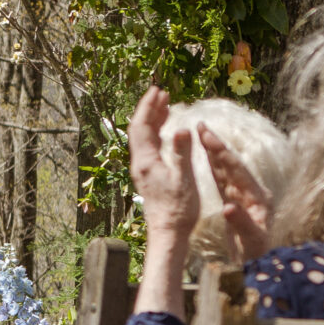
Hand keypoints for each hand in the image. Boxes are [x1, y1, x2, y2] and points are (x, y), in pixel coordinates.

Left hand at [126, 87, 201, 244]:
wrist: (168, 233)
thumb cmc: (178, 209)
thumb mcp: (184, 180)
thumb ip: (182, 153)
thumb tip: (183, 128)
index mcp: (146, 162)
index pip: (141, 126)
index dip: (148, 107)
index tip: (157, 91)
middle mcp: (140, 163)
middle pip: (140, 129)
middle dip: (149, 109)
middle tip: (161, 93)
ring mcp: (143, 169)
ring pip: (144, 138)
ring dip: (153, 120)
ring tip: (165, 105)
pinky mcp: (149, 175)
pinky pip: (149, 147)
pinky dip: (157, 133)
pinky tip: (167, 131)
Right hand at [197, 127, 275, 263]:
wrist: (264, 265)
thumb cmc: (260, 254)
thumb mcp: (253, 240)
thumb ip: (241, 222)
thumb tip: (227, 207)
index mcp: (257, 197)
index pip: (237, 170)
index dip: (222, 153)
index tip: (208, 137)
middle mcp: (250, 193)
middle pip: (230, 164)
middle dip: (216, 145)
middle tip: (201, 125)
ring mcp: (242, 197)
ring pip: (224, 170)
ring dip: (213, 153)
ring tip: (201, 134)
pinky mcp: (234, 204)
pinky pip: (221, 182)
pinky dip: (213, 168)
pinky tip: (205, 158)